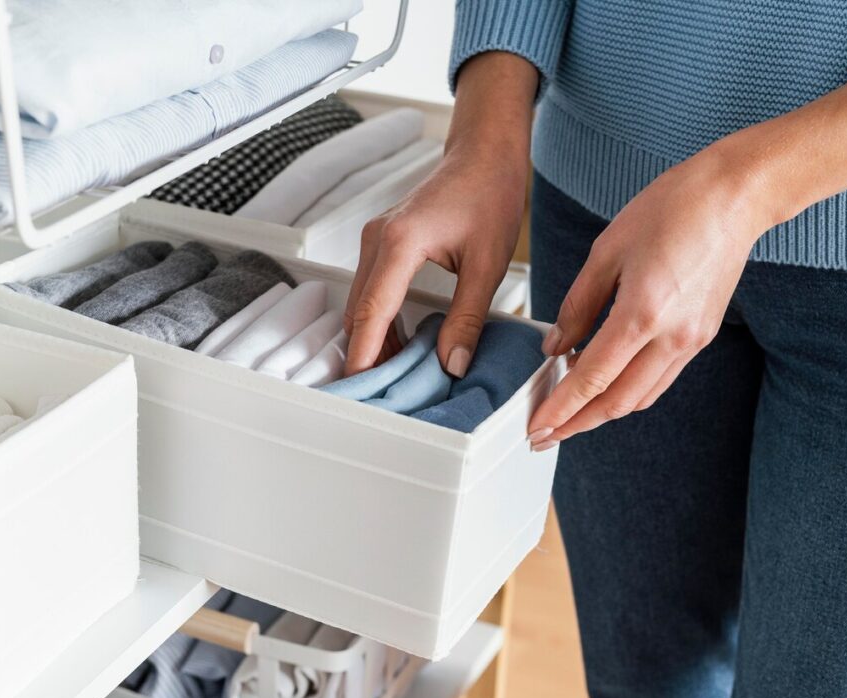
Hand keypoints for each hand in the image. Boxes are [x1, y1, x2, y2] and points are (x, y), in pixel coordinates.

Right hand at [345, 144, 527, 375]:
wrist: (483, 157)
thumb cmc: (488, 197)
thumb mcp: (487, 265)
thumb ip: (467, 318)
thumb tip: (451, 364)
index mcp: (400, 243)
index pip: (372, 311)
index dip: (364, 354)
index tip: (362, 387)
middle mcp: (377, 239)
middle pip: (358, 312)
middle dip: (366, 354)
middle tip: (384, 392)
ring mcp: (374, 239)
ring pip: (360, 303)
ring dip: (373, 338)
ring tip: (395, 373)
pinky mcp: (380, 242)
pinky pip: (370, 290)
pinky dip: (379, 320)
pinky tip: (400, 342)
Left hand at [526, 150, 766, 449]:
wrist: (735, 197)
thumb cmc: (673, 209)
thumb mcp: (606, 251)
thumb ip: (577, 305)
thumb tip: (556, 345)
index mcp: (642, 314)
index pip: (591, 379)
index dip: (560, 409)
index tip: (537, 428)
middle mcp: (673, 337)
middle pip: (617, 402)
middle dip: (577, 424)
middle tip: (544, 434)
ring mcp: (692, 341)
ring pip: (641, 397)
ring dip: (602, 412)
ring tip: (568, 415)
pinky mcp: (701, 336)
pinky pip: (659, 379)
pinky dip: (627, 390)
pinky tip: (603, 384)